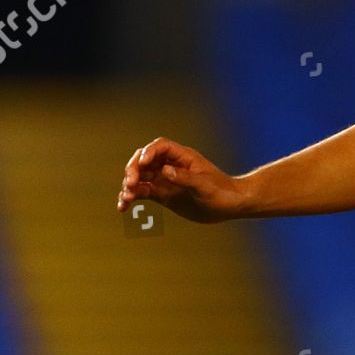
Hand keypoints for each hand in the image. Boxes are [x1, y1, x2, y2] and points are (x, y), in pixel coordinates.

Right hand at [116, 138, 245, 223]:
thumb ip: (185, 178)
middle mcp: (171, 165)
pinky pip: (142, 192)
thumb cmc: (222, 193)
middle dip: (133, 169)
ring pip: (140, 177)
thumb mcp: (205, 186)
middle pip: (144, 160)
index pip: (159, 147)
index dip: (148, 153)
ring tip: (125, 198)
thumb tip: (164, 171)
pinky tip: (123, 206)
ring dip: (129, 185)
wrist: (230, 205)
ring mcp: (165, 179)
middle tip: (131, 184)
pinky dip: (132, 197)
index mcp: (183, 157)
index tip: (142, 164)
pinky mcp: (162, 194)